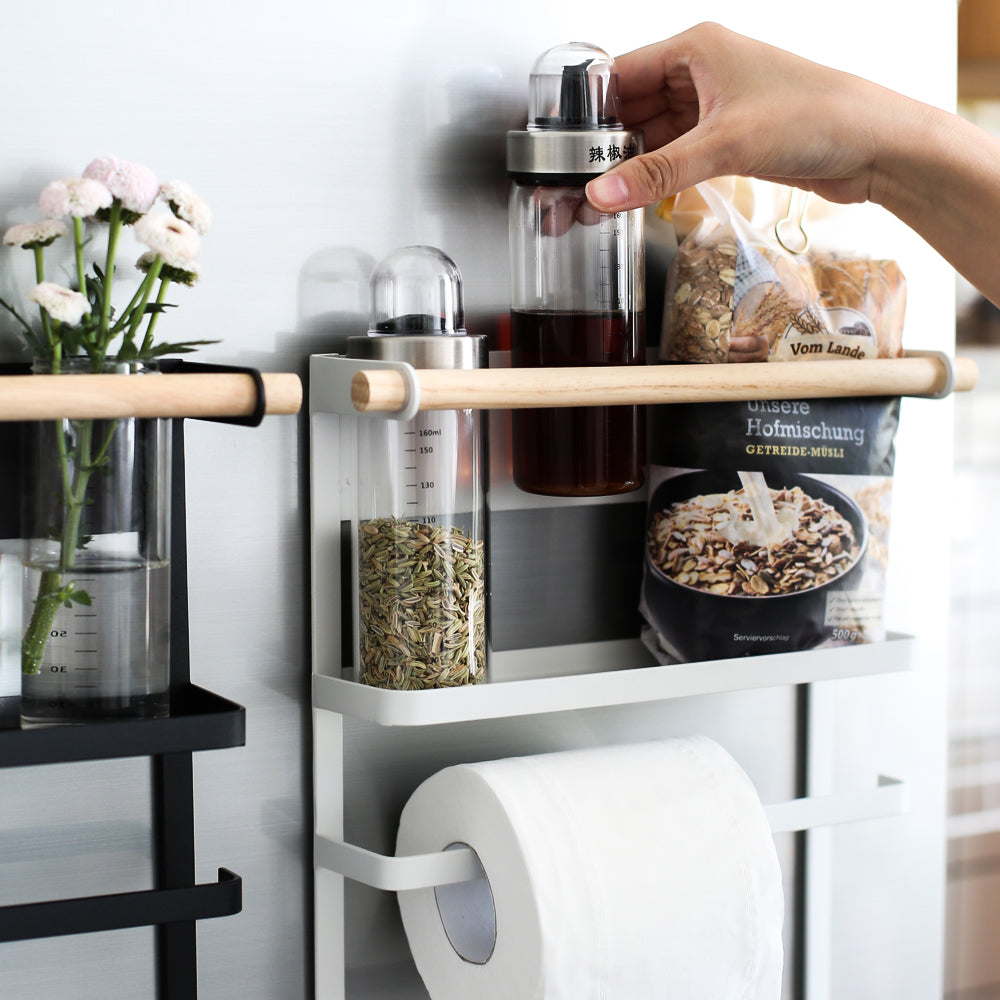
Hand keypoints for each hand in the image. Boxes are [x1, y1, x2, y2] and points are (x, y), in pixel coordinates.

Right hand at [585, 23, 899, 213]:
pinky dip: (656, 178)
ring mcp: (715, 108)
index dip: (587, 113)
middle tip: (574, 186)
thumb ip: (658, 174)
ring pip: (653, 138)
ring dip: (628, 169)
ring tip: (598, 201)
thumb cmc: (818, 116)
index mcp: (697, 50)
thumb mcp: (726, 144)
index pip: (620, 76)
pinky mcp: (728, 139)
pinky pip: (677, 157)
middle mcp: (702, 74)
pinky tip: (638, 200)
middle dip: (603, 149)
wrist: (875, 146)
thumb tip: (602, 192)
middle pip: (631, 111)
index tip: (561, 149)